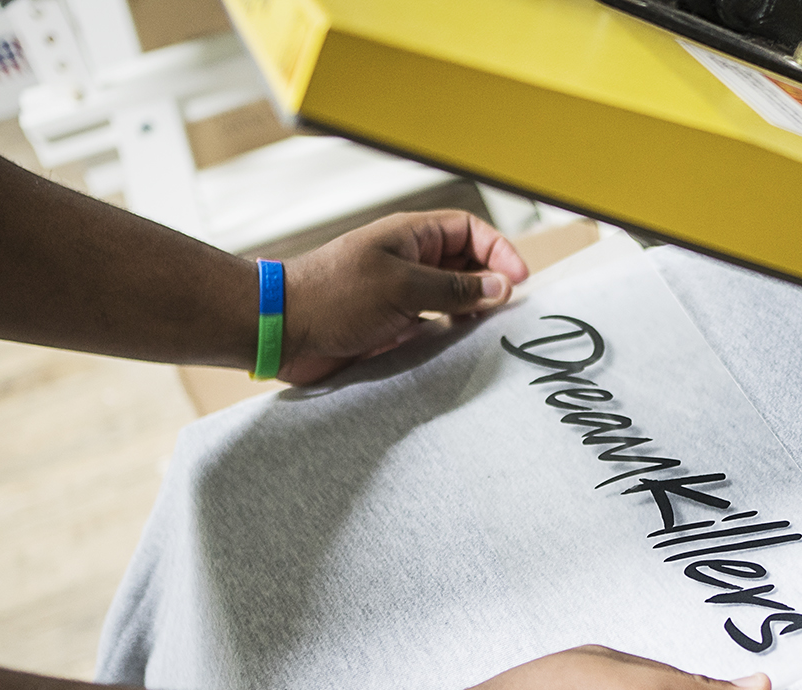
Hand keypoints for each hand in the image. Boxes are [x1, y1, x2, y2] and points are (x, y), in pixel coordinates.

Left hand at [280, 210, 528, 383]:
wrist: (283, 330)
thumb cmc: (333, 297)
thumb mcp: (403, 288)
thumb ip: (454, 289)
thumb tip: (500, 286)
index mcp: (411, 237)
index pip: (469, 231)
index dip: (498, 251)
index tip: (518, 279)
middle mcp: (409, 262)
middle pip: (466, 264)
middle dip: (490, 283)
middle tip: (506, 310)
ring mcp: (401, 295)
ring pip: (452, 298)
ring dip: (472, 312)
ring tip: (486, 330)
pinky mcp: (393, 326)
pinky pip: (434, 327)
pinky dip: (451, 334)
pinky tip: (458, 347)